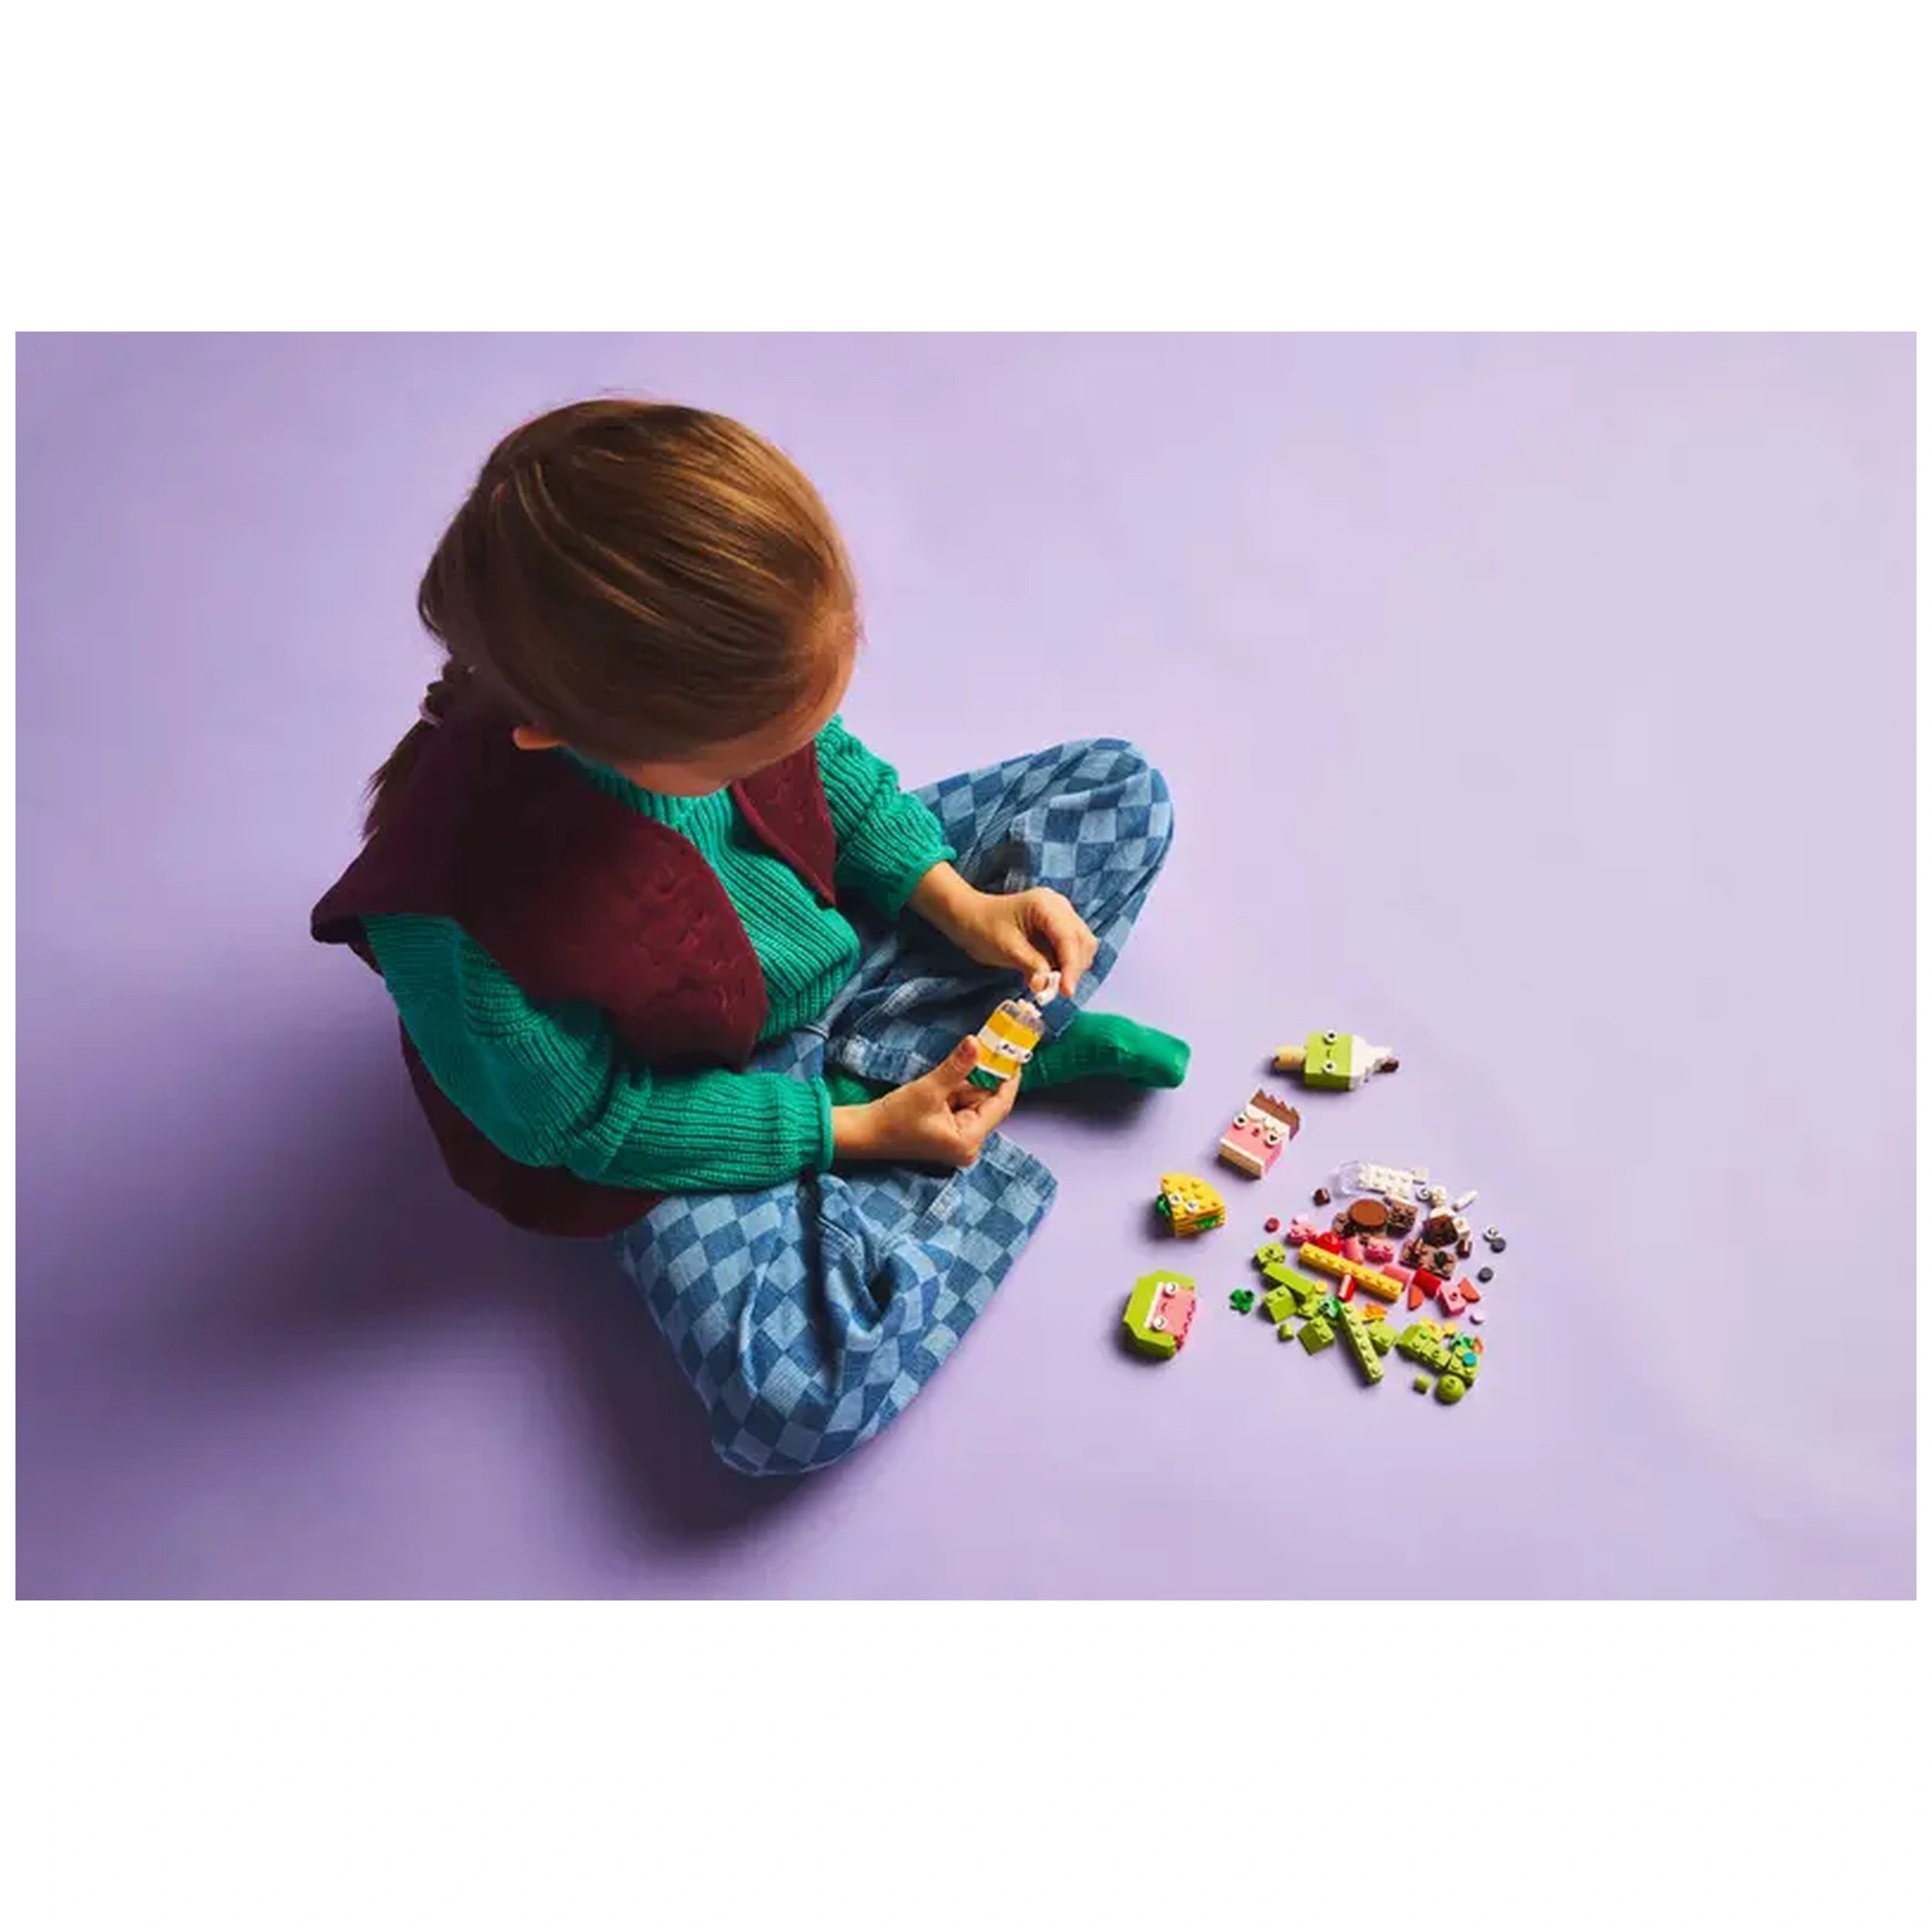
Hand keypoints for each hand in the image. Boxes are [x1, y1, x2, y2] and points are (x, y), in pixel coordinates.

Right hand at [831, 1036, 1019, 1167]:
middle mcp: (969, 1143)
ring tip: (937, 1085)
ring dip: (960, 1084)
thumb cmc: (894, 1119)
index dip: (1009, 1078)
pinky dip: (952, 1090)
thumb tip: (976, 1042)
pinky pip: (960, 1104)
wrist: (865, 1133)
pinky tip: (935, 1089)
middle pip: (986, 1101)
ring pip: (972, 1099)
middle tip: (975, 1052)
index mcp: (969, 1140)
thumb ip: (957, 1066)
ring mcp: (958, 1138)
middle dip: (976, 1078)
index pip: (1001, 1105)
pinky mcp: (948, 1131)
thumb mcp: (928, 1089)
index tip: (1015, 1054)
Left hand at [907, 864, 1098, 996]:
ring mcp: (1061, 915)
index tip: (1067, 992)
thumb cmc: (983, 927)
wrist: (970, 918)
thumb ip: (1030, 965)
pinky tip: (1047, 975)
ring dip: (1071, 968)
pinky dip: (1064, 965)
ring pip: (1081, 946)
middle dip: (1073, 968)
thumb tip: (1044, 986)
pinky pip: (1071, 949)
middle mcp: (1059, 907)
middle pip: (1082, 941)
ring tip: (1051, 983)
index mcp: (1046, 905)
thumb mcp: (1006, 948)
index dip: (1071, 967)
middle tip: (1058, 991)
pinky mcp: (1058, 927)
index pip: (1069, 938)